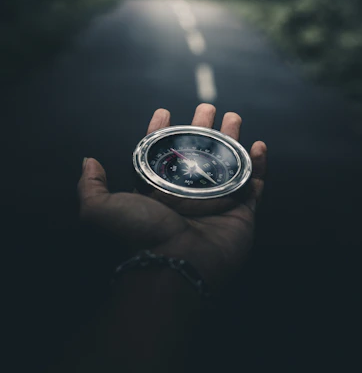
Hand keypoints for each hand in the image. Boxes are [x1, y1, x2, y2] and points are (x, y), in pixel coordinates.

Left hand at [78, 104, 266, 290]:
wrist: (176, 267)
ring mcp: (216, 203)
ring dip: (232, 139)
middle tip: (207, 107)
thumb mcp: (101, 209)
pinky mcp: (241, 212)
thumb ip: (92, 186)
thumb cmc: (139, 235)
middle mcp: (187, 195)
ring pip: (227, 164)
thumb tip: (88, 161)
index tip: (164, 111)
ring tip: (233, 117)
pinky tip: (258, 146)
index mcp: (159, 191)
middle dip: (203, 128)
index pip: (162, 154)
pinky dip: (259, 166)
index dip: (162, 131)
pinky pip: (254, 185)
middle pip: (198, 153)